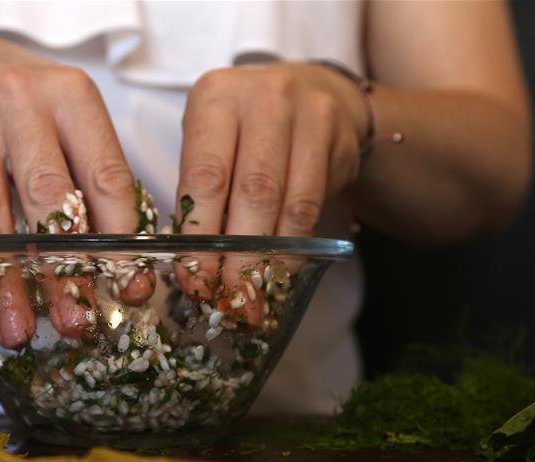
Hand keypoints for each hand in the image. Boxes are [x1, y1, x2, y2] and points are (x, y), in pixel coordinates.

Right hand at [0, 31, 151, 347]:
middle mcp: (22, 104)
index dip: (121, 239)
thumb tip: (124, 271)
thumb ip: (94, 184)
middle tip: (79, 322)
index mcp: (72, 97)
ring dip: (8, 281)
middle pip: (51, 197)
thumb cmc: (24, 113)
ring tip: (18, 329)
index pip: (106, 176)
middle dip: (66, 267)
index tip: (130, 289)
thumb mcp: (66, 124)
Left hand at [173, 62, 365, 325]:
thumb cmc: (244, 127)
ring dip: (272, 258)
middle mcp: (266, 98)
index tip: (195, 279)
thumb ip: (199, 193)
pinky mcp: (341, 140)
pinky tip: (280, 268)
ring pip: (291, 203)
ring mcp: (311, 115)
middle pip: (253, 192)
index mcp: (217, 96)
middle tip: (229, 297)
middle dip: (239, 255)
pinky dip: (296, 245)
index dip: (201, 235)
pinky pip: (317, 204)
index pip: (206, 176)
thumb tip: (193, 266)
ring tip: (256, 294)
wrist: (315, 91)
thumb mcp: (209, 140)